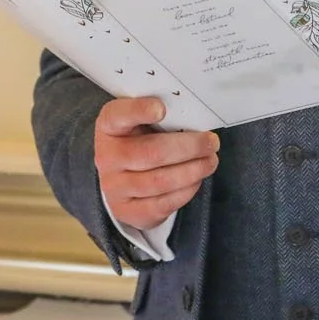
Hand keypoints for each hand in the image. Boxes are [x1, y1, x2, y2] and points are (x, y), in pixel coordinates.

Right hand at [94, 97, 220, 230]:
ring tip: (209, 161)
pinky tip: (196, 179)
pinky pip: (163, 204)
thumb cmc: (137, 143)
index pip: (118, 116)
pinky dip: (186, 191)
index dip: (138, 111)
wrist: (120, 178)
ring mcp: (115, 187)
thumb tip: (195, 118)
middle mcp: (107, 158)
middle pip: (152, 153)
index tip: (161, 108)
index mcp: (109, 127)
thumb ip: (160, 117)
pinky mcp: (128, 211)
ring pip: (161, 181)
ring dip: (194, 171)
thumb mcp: (139, 123)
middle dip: (189, 147)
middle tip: (211, 142)